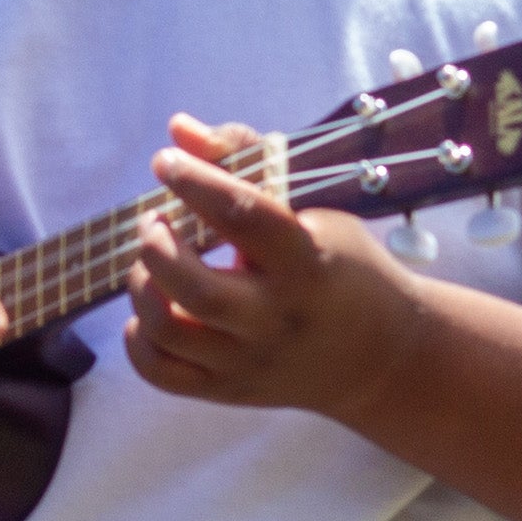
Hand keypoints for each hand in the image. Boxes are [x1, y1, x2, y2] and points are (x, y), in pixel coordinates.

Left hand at [123, 117, 430, 416]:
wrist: (383, 357)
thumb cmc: (345, 267)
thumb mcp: (318, 208)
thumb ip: (247, 160)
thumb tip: (179, 129)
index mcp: (306, 264)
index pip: (243, 216)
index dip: (195, 182)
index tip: (166, 160)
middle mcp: (277, 318)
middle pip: (194, 288)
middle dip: (156, 245)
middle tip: (154, 220)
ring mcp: (252, 362)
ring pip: (169, 331)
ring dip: (141, 286)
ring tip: (151, 262)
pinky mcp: (232, 391)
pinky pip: (162, 374)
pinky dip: (138, 341)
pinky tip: (149, 313)